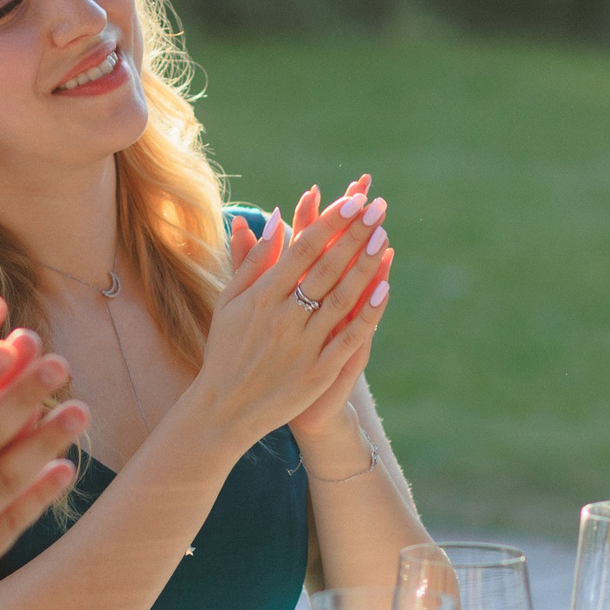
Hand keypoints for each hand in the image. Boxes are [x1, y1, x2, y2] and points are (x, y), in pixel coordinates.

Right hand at [191, 181, 392, 456]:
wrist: (225, 410)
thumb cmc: (226, 349)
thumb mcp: (229, 302)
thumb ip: (253, 260)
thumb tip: (277, 218)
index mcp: (261, 296)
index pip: (302, 249)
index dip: (329, 222)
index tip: (352, 200)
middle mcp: (282, 317)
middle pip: (325, 267)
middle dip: (353, 234)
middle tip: (377, 206)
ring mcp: (302, 345)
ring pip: (340, 298)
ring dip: (364, 266)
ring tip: (383, 236)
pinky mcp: (317, 372)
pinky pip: (347, 337)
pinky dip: (367, 313)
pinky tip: (384, 289)